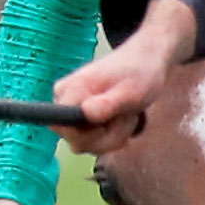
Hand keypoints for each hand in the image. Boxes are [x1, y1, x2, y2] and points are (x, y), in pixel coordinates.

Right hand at [56, 6, 189, 151]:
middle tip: (126, 118)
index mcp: (71, 89)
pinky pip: (91, 140)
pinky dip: (111, 135)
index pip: (61, 127)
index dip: (87, 136)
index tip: (108, 126)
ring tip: (125, 115)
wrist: (144, 61)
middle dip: (107, 138)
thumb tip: (86, 112)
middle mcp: (63, 98)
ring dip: (112, 136)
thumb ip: (108, 104)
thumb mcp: (131, 92)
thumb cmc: (139, 73)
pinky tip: (120, 119)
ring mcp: (69, 108)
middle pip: (76, 141)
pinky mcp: (79, 116)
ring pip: (86, 143)